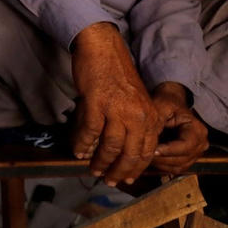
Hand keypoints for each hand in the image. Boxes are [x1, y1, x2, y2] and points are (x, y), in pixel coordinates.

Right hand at [70, 23, 163, 185]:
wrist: (102, 47)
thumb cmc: (116, 72)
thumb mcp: (135, 99)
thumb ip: (135, 122)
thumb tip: (123, 148)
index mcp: (149, 115)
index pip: (146, 151)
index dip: (135, 168)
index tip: (127, 179)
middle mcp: (137, 114)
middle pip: (130, 153)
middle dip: (119, 171)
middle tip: (109, 180)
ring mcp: (117, 109)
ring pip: (110, 146)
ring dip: (101, 162)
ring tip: (93, 169)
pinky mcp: (97, 102)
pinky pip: (90, 131)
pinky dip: (83, 144)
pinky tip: (78, 151)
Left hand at [149, 82, 208, 173]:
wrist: (171, 102)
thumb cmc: (166, 103)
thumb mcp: (160, 107)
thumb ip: (157, 123)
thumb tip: (147, 141)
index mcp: (198, 130)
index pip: (185, 146)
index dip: (168, 150)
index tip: (151, 150)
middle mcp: (201, 144)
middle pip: (181, 159)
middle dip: (161, 159)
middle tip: (143, 154)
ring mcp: (195, 153)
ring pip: (177, 166)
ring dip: (160, 164)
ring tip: (144, 155)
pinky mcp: (187, 159)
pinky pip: (174, 168)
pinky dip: (161, 166)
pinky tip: (149, 158)